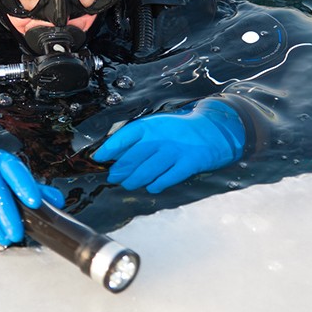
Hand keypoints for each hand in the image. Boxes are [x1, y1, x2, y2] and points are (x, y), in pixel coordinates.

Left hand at [92, 100, 245, 193]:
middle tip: (115, 177)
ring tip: (129, 184)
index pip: (123, 138)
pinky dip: (156, 185)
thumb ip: (137, 138)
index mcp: (150, 125)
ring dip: (134, 181)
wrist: (213, 130)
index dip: (108, 150)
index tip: (98, 159)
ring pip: (146, 172)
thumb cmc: (179, 131)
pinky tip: (152, 186)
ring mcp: (174, 151)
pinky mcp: (188, 164)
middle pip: (132, 159)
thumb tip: (114, 155)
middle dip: (120, 171)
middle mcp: (160, 137)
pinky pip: (166, 179)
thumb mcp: (157, 126)